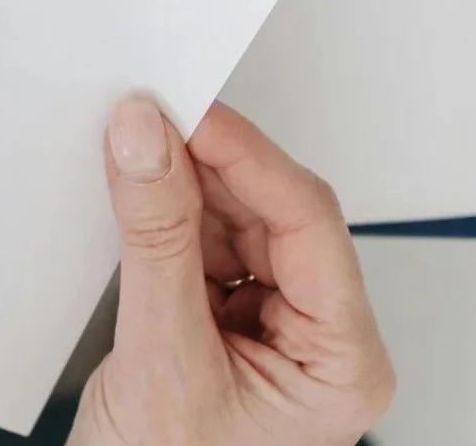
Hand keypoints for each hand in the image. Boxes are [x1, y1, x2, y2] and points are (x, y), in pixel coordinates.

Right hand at [70, 99, 395, 445]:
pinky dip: (168, 215)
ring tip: (132, 154)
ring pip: (239, 221)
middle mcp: (320, 342)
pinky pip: (206, 244)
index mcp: (344, 363)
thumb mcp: (162, 359)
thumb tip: (148, 144)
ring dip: (184, 186)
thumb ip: (156, 241)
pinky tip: (136, 196)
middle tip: (148, 119)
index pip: (308, 225)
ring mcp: (274, 332)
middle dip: (209, 165)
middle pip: (276, 214)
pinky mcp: (226, 323)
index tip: (186, 111)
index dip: (246, 157)